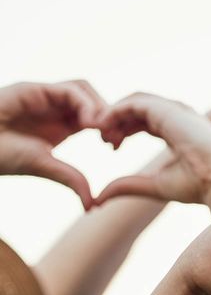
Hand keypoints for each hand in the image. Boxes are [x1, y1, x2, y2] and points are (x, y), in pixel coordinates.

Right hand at [0, 81, 106, 208]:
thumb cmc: (2, 156)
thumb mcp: (45, 166)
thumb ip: (70, 179)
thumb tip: (91, 206)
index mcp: (63, 124)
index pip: (96, 116)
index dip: (110, 128)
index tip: (115, 147)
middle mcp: (56, 107)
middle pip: (94, 100)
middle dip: (109, 116)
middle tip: (113, 138)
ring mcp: (45, 96)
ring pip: (84, 89)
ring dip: (99, 107)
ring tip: (101, 130)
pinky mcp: (34, 89)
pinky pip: (70, 89)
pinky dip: (85, 103)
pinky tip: (88, 123)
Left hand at [95, 93, 210, 213]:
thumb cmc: (198, 186)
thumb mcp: (154, 185)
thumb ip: (127, 185)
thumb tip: (99, 198)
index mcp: (177, 132)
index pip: (143, 120)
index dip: (123, 130)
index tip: (112, 147)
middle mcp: (177, 117)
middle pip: (136, 108)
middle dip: (116, 120)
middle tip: (104, 140)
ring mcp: (174, 111)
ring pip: (134, 101)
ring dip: (114, 114)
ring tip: (101, 132)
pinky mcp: (169, 110)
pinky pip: (134, 103)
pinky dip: (116, 111)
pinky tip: (106, 125)